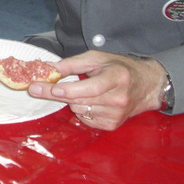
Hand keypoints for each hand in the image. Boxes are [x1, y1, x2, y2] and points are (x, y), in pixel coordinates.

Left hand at [27, 51, 165, 130]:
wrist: (146, 86)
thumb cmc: (119, 68)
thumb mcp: (97, 58)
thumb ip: (72, 64)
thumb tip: (49, 69)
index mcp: (117, 78)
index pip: (87, 88)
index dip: (66, 89)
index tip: (45, 87)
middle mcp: (118, 99)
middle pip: (78, 100)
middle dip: (56, 93)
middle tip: (36, 88)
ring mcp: (116, 114)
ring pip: (79, 110)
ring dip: (73, 100)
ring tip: (83, 90)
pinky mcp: (112, 125)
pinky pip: (85, 119)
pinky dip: (82, 109)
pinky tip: (91, 101)